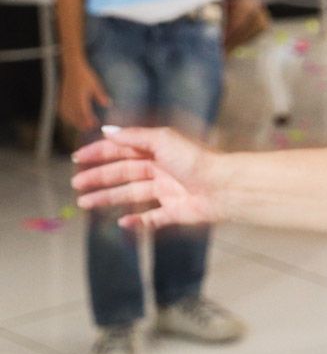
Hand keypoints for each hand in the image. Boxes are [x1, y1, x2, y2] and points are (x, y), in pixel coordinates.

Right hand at [58, 63, 110, 135]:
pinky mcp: (60, 100)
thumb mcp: (95, 84)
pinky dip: (67, 118)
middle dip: (82, 124)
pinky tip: (71, 121)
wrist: (72, 69)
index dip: (89, 120)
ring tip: (82, 127)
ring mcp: (64, 101)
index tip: (95, 125)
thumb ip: (101, 95)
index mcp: (79, 97)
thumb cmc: (85, 76)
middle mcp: (70, 100)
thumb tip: (108, 104)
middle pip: (76, 117)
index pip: (84, 112)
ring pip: (68, 116)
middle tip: (90, 129)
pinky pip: (62, 112)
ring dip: (75, 122)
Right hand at [72, 127, 222, 230]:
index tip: (78, 159)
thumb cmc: (195, 160)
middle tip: (76, 185)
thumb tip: (107, 130)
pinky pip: (153, 218)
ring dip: (108, 198)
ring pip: (131, 195)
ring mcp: (168, 191)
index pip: (123, 150)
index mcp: (159, 150)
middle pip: (124, 173)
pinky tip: (122, 223)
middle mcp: (162, 169)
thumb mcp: (163, 140)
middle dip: (99, 178)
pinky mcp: (176, 211)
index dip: (100, 153)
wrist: (223, 186)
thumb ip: (134, 136)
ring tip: (85, 203)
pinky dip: (137, 222)